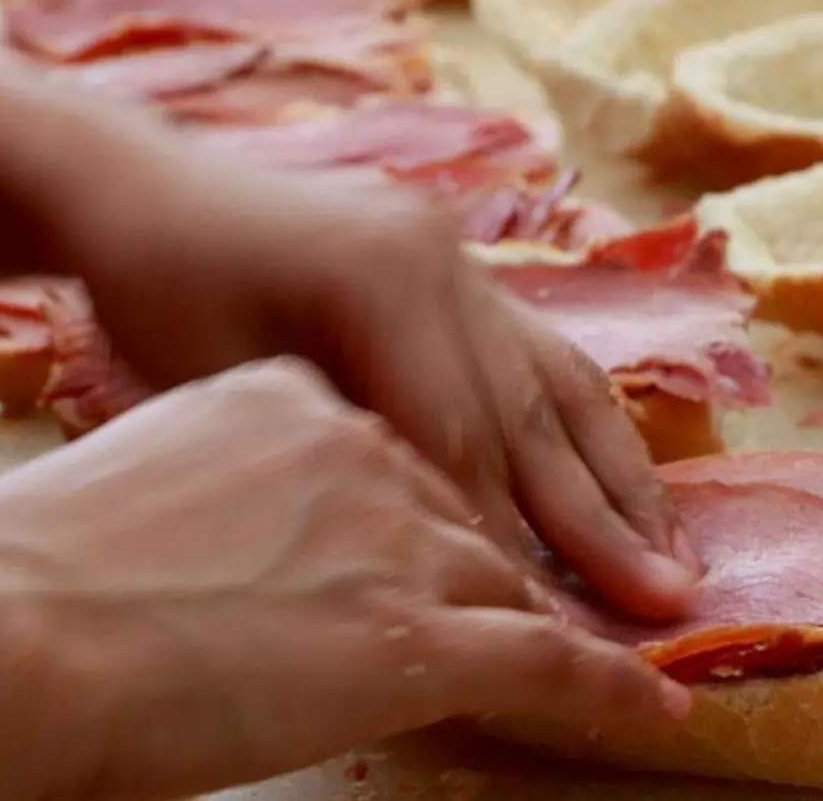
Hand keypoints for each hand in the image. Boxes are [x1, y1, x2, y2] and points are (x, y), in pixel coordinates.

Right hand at [0, 359, 689, 799]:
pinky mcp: (418, 632)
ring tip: (618, 649)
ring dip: (562, 619)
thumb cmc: (24, 566)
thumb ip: (205, 490)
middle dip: (511, 560)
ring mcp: (394, 536)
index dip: (425, 510)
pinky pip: (547, 658)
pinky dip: (607, 685)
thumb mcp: (134, 483)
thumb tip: (220, 542)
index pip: (391, 453)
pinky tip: (653, 705)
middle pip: (460, 510)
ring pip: (506, 581)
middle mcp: (355, 447)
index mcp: (283, 398)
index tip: (438, 546)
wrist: (3, 619)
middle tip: (571, 593)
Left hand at [53, 157, 701, 621]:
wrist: (146, 188)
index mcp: (381, 278)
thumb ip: (340, 451)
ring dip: (624, 476)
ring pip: (561, 381)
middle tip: (672, 605)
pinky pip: (541, 357)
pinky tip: (626, 487)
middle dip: (602, 520)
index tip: (558, 634)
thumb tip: (432, 552)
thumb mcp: (230, 379)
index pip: (463, 440)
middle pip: (531, 413)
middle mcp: (443, 261)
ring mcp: (461, 259)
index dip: (512, 542)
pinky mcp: (461, 270)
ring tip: (677, 558)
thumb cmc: (159, 291)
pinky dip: (587, 430)